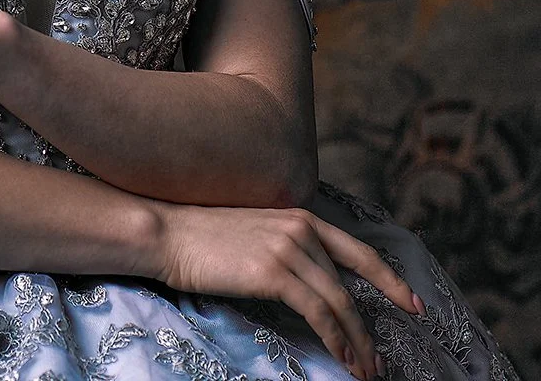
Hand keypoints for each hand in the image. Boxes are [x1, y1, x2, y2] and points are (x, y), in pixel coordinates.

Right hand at [149, 201, 422, 380]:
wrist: (168, 233)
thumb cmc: (203, 238)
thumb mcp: (256, 234)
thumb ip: (288, 249)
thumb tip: (313, 284)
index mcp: (299, 216)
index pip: (358, 251)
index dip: (391, 280)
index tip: (415, 305)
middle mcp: (301, 228)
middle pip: (351, 285)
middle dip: (370, 328)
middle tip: (381, 361)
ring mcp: (289, 248)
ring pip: (340, 302)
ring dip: (358, 342)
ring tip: (367, 370)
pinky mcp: (274, 271)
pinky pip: (319, 311)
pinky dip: (337, 339)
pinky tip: (344, 359)